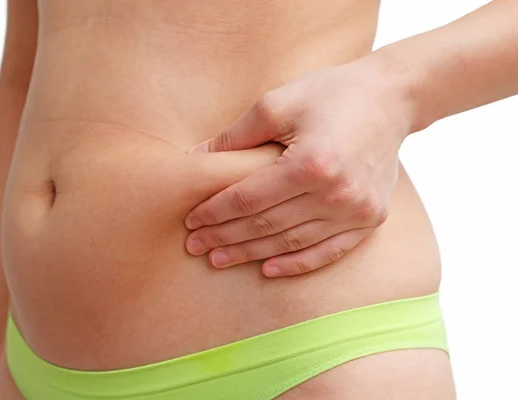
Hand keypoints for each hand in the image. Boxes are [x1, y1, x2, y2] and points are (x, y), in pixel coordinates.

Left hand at [184, 55, 414, 276]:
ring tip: (219, 259)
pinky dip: (297, 264)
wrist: (392, 98)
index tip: (191, 221)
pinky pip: (328, 251)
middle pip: (267, 225)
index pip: (249, 198)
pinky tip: (267, 269)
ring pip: (291, 243)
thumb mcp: (277, 102)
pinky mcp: (370, 219)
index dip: (215, 212)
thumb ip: (236, 135)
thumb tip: (197, 158)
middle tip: (194, 246)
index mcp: (310, 163)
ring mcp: (356, 211)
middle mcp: (336, 193)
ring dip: (252, 253)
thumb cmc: (330, 94)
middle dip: (225, 237)